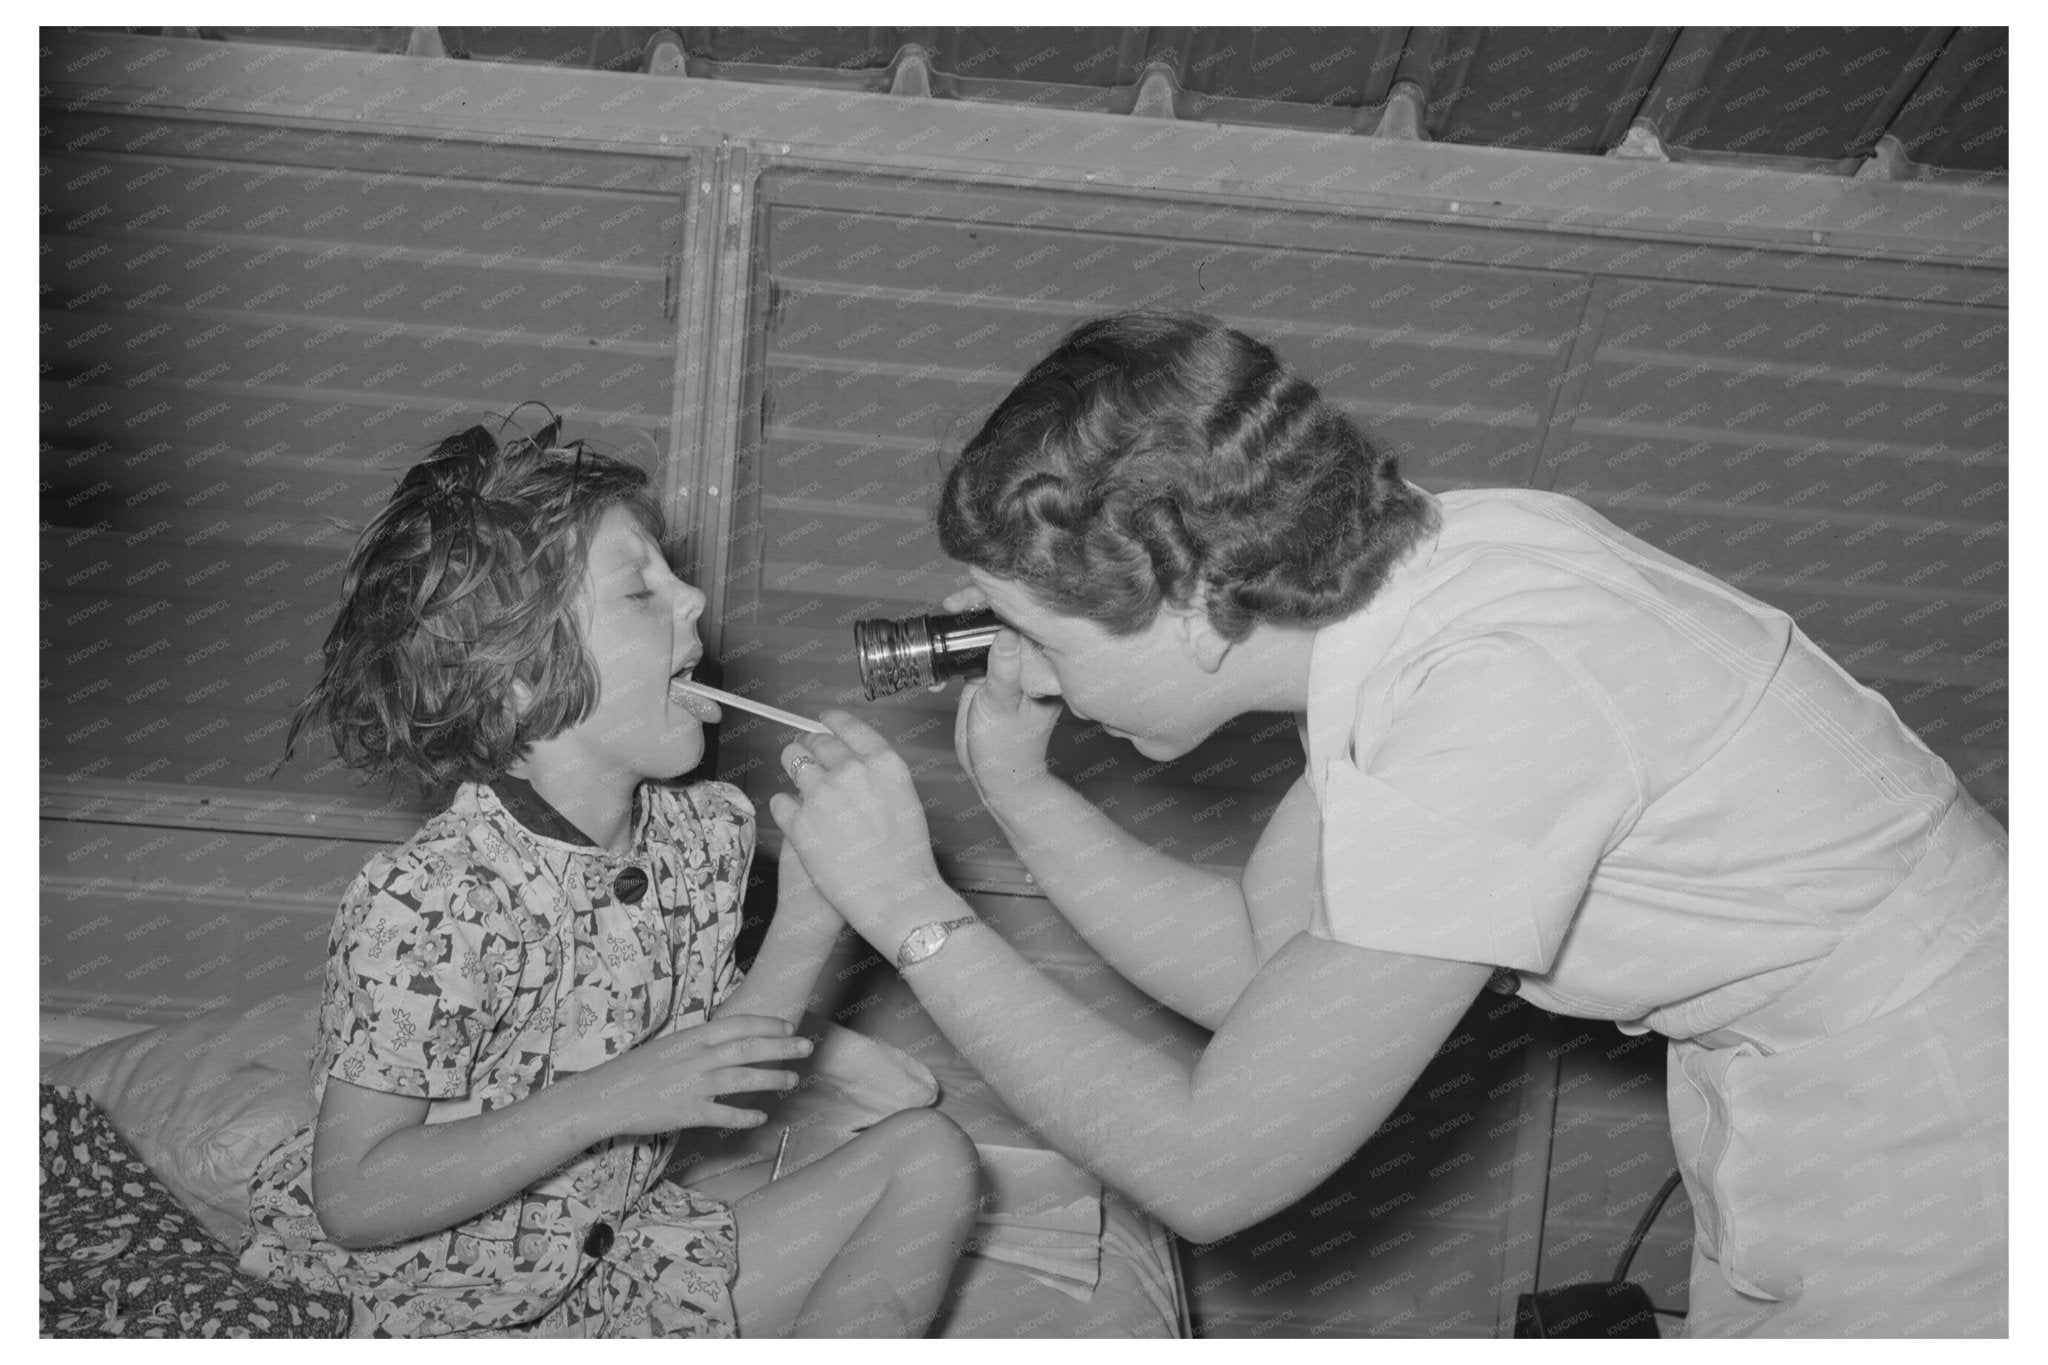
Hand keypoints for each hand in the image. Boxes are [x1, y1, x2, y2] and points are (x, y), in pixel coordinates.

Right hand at [592, 1014, 810, 1136]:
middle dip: (781, 1046)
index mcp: (692, 1037)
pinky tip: (761, 1118)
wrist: (603, 1096)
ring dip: (772, 1078)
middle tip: (805, 1047)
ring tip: (792, 1079)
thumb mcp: (669, 1047)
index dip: (767, 1024)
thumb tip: (727, 1043)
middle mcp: (696, 1057)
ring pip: (742, 1078)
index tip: (788, 1026)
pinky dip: (744, 1117)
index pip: (738, 1025)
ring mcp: (693, 1084)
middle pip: (748, 1048)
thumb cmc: (635, 1071)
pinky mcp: (686, 1112)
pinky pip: (723, 1115)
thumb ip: (698, 1045)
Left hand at [768, 711, 952, 943]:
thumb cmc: (905, 855)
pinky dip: (786, 808)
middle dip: (808, 747)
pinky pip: (780, 800)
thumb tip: (850, 758)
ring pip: (791, 762)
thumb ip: (876, 773)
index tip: (822, 721)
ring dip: (793, 770)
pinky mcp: (799, 823)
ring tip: (801, 787)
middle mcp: (851, 772)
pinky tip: (799, 821)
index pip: (846, 725)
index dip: (830, 721)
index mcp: (882, 763)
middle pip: (814, 741)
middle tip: (808, 758)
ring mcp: (822, 795)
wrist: (895, 896)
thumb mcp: (904, 799)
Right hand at [935, 585, 1060, 800]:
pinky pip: (971, 654)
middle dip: (976, 608)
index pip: (1025, 619)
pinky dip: (952, 656)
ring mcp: (1008, 667)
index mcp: (1043, 666)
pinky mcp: (988, 676)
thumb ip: (1003, 672)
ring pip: (985, 633)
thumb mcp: (1001, 708)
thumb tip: (1006, 633)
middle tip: (951, 606)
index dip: (998, 601)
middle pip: (1005, 618)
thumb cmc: (1007, 749)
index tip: (969, 600)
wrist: (996, 777)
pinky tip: (939, 677)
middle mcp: (1029, 662)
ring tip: (940, 639)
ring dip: (960, 632)